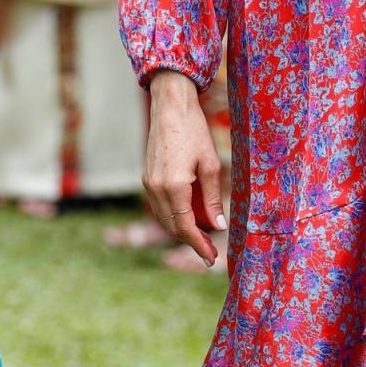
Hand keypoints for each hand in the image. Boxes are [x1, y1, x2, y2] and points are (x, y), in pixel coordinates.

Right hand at [144, 71, 225, 265]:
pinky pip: (160, 205)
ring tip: (202, 239)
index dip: (199, 245)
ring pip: (164, 218)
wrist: (170, 107)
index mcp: (173, 186)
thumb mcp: (209, 165)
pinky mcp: (147, 178)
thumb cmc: (194, 132)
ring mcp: (148, 183)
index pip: (185, 227)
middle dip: (191, 241)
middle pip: (172, 226)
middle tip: (210, 253)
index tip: (211, 258)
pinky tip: (189, 217)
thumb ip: (212, 198)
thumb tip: (218, 225)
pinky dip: (173, 216)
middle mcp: (156, 188)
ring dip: (181, 230)